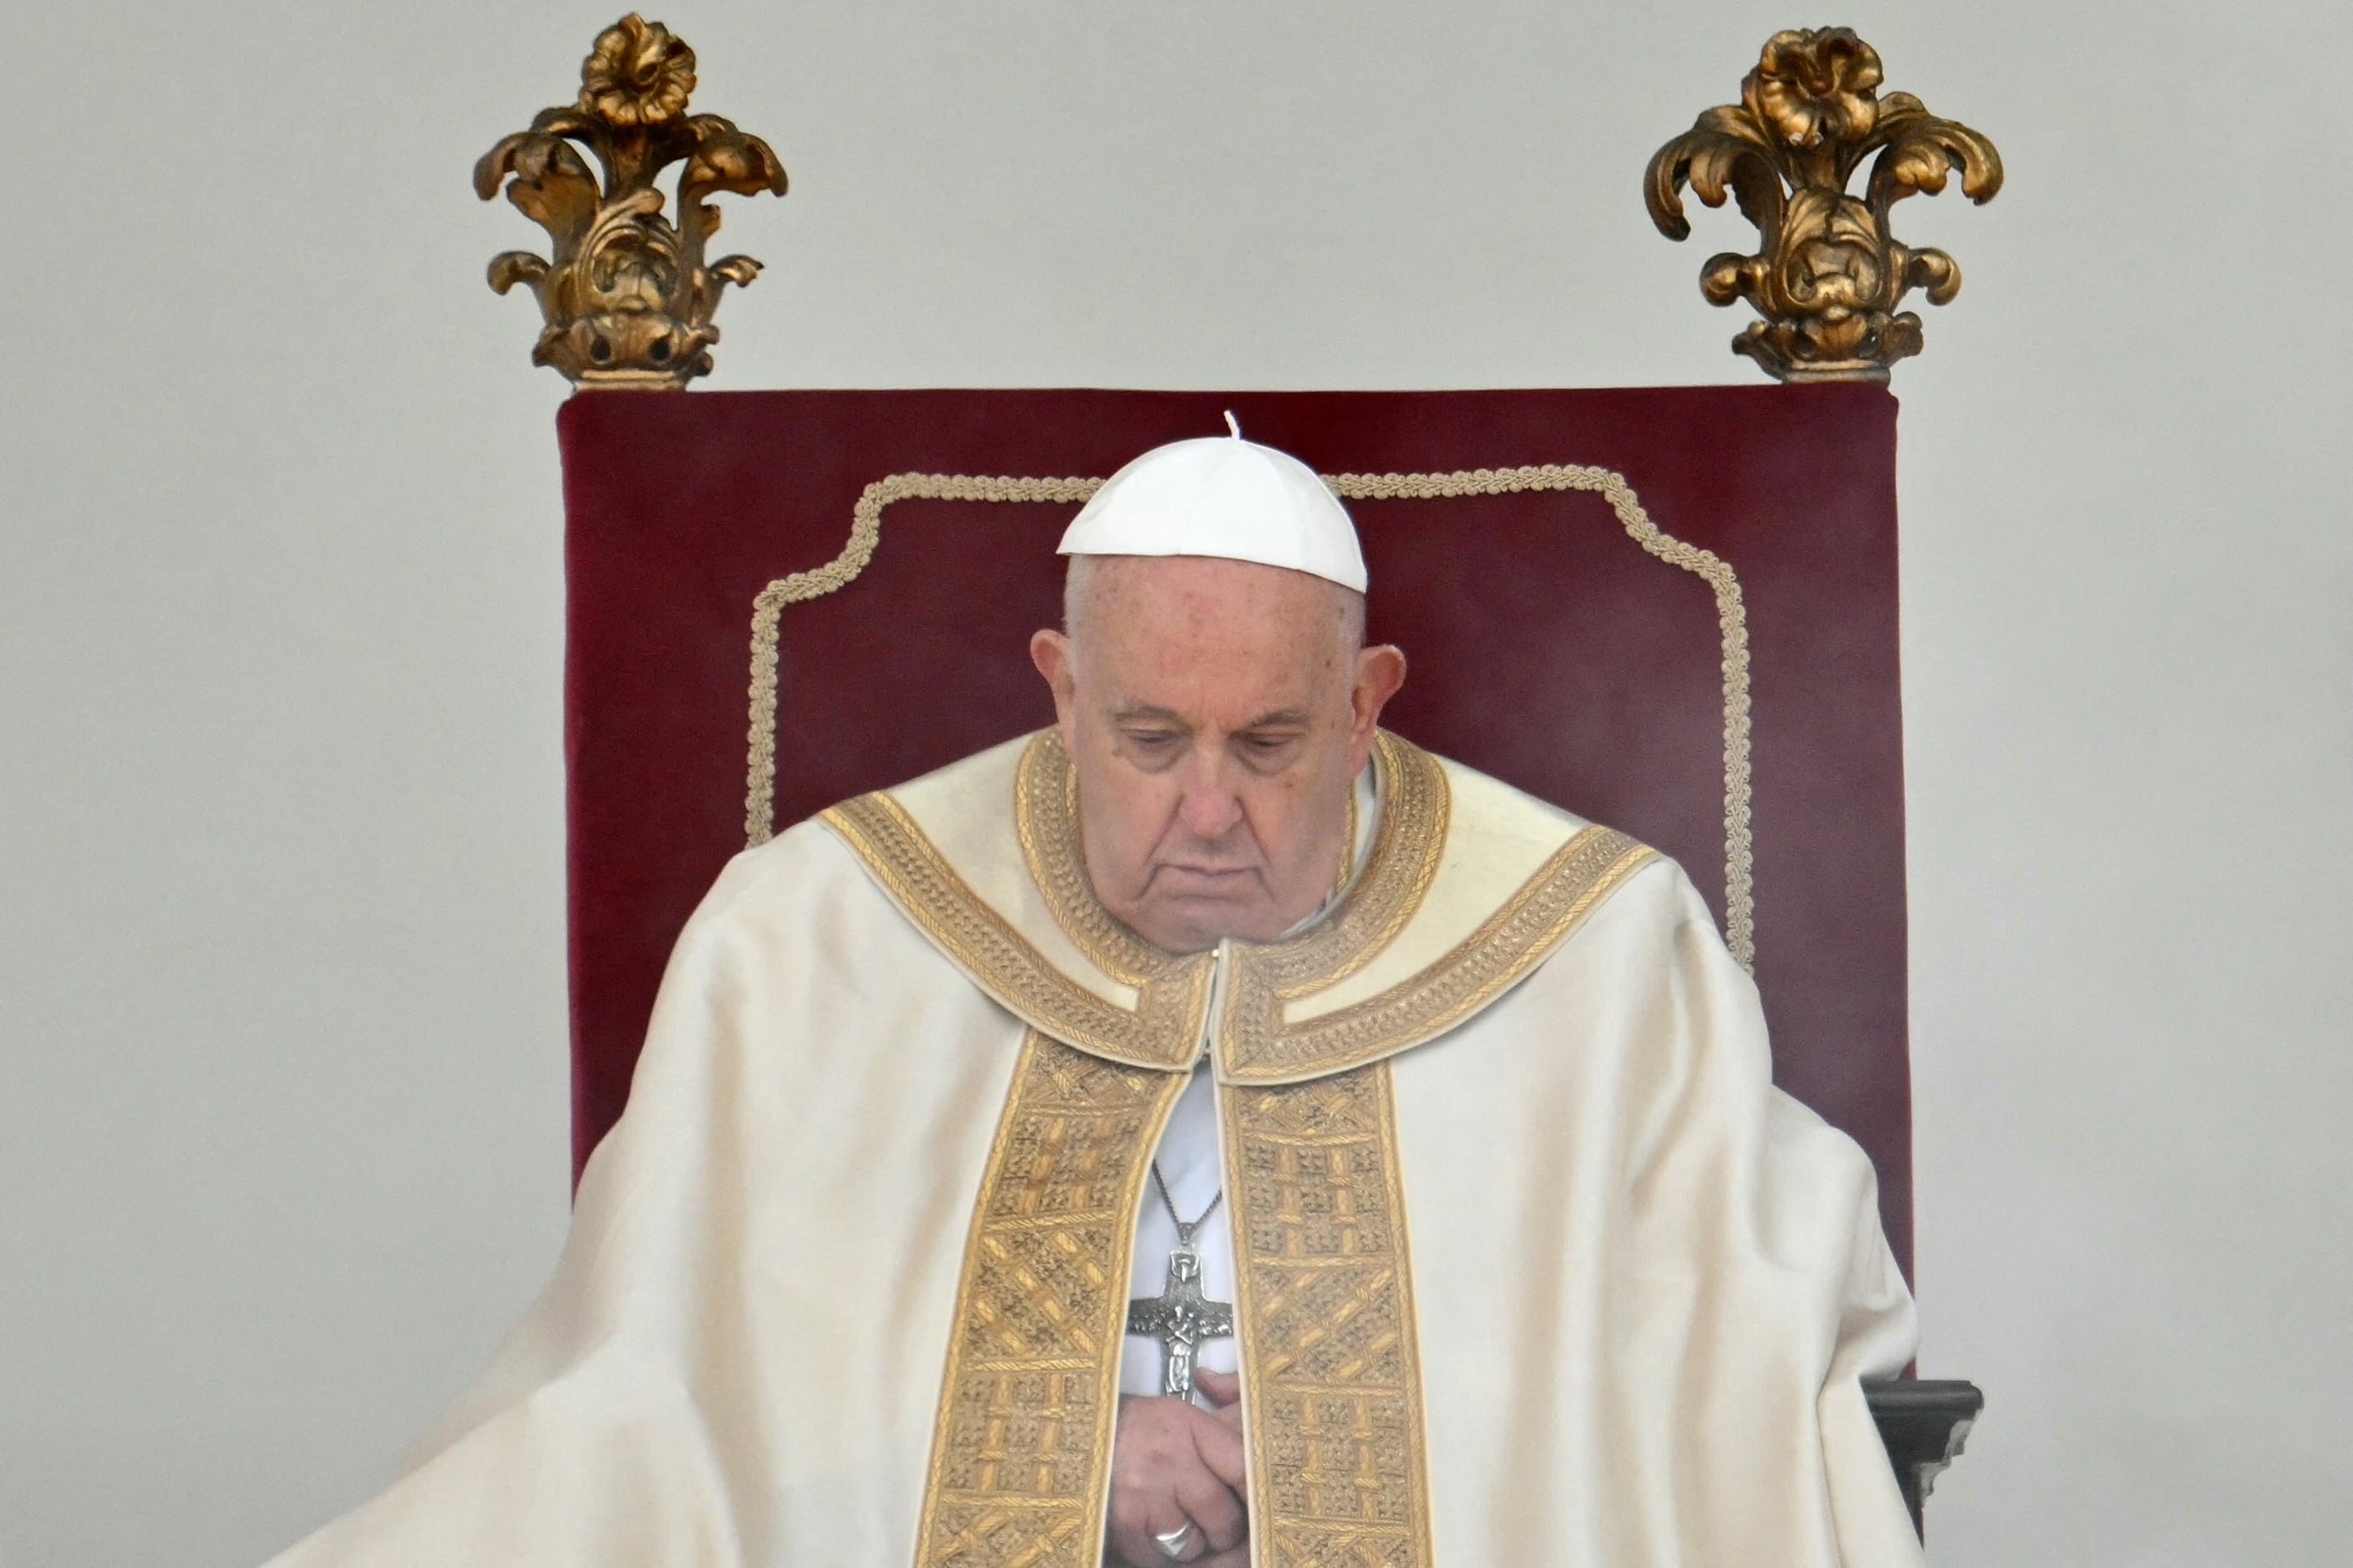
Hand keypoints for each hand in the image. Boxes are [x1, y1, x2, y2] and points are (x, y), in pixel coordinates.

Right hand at [1104, 1369, 1247, 1564]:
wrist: (1078, 1435)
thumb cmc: (1134, 1429)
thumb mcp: (1179, 1412)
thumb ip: (1224, 1413)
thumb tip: (1246, 1414)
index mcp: (1189, 1425)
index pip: (1243, 1468)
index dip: (1257, 1497)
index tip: (1260, 1510)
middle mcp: (1169, 1456)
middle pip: (1221, 1515)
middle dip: (1221, 1530)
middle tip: (1212, 1525)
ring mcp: (1145, 1489)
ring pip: (1192, 1543)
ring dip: (1187, 1544)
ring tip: (1174, 1521)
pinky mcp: (1124, 1520)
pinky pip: (1157, 1558)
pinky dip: (1155, 1555)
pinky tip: (1149, 1531)